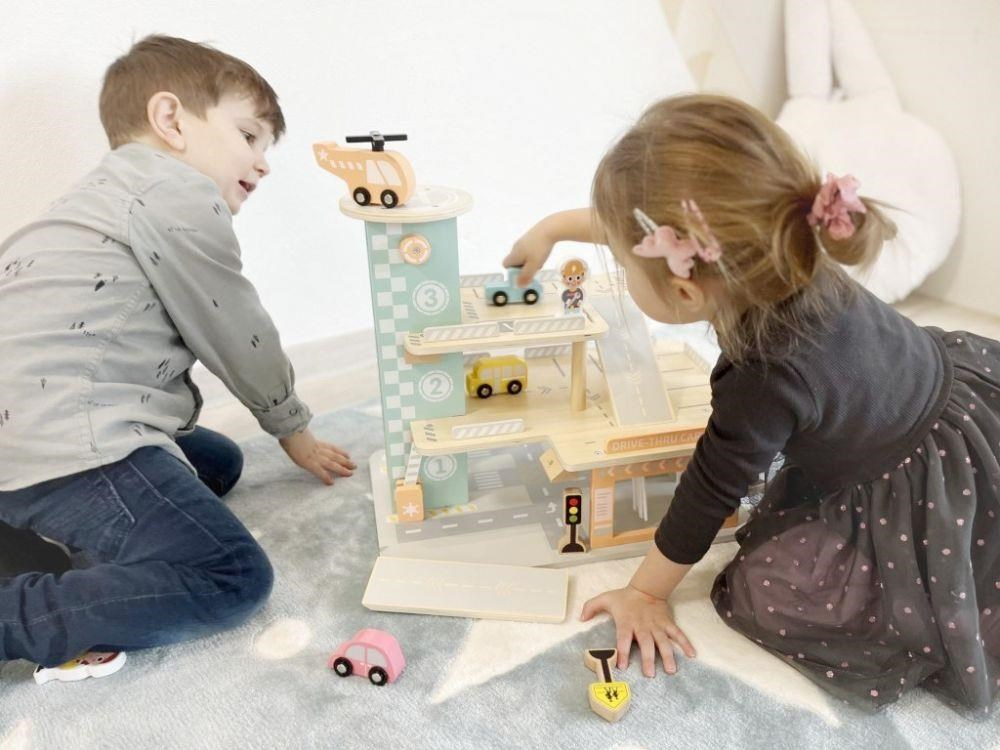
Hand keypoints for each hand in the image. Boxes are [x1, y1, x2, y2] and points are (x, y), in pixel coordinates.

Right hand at [279, 428, 355, 484]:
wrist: (290, 430)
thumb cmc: (290, 430)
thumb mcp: (299, 432)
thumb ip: (303, 435)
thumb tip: (298, 435)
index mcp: (315, 442)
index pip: (330, 447)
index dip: (340, 451)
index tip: (347, 455)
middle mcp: (317, 449)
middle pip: (334, 456)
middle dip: (345, 461)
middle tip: (354, 466)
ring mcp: (314, 456)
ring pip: (332, 464)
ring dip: (342, 469)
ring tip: (350, 474)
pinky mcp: (309, 463)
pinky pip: (320, 472)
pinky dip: (326, 477)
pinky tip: (331, 483)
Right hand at [503, 222, 555, 286]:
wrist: (550, 228)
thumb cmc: (539, 249)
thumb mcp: (533, 266)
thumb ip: (525, 276)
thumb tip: (518, 285)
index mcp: (514, 254)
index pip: (505, 265)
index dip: (512, 271)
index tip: (523, 274)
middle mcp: (516, 247)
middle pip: (515, 260)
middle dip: (523, 267)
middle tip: (534, 268)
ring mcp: (523, 240)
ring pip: (523, 255)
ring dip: (530, 260)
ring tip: (541, 260)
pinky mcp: (531, 236)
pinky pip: (529, 248)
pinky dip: (535, 253)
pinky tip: (544, 251)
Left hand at [580, 585, 695, 677]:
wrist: (646, 588)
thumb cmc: (624, 598)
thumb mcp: (605, 599)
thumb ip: (591, 607)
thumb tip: (580, 618)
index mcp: (627, 622)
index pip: (623, 638)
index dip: (621, 652)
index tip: (621, 666)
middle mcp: (643, 626)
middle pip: (646, 644)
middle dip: (648, 659)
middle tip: (650, 674)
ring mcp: (657, 626)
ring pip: (663, 642)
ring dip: (668, 656)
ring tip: (671, 670)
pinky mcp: (668, 624)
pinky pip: (678, 634)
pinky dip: (686, 644)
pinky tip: (692, 655)